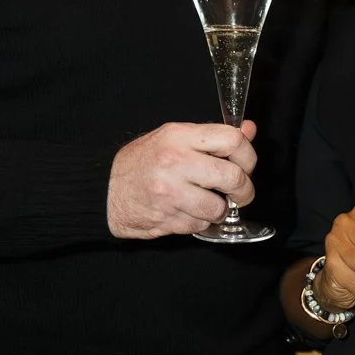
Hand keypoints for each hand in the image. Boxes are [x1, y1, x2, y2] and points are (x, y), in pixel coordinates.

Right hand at [108, 118, 257, 238]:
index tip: (247, 166)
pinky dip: (200, 222)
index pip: (232, 140)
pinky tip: (188, 211)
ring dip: (221, 210)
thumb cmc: (142, 162)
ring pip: (218, 207)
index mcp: (179, 136)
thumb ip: (212, 137)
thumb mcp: (175, 138)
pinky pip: (200, 224)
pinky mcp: (166, 217)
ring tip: (210, 204)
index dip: (249, 156)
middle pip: (233, 176)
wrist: (105, 189)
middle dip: (245, 190)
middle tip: (241, 194)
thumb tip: (249, 130)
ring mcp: (170, 192)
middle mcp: (175, 161)